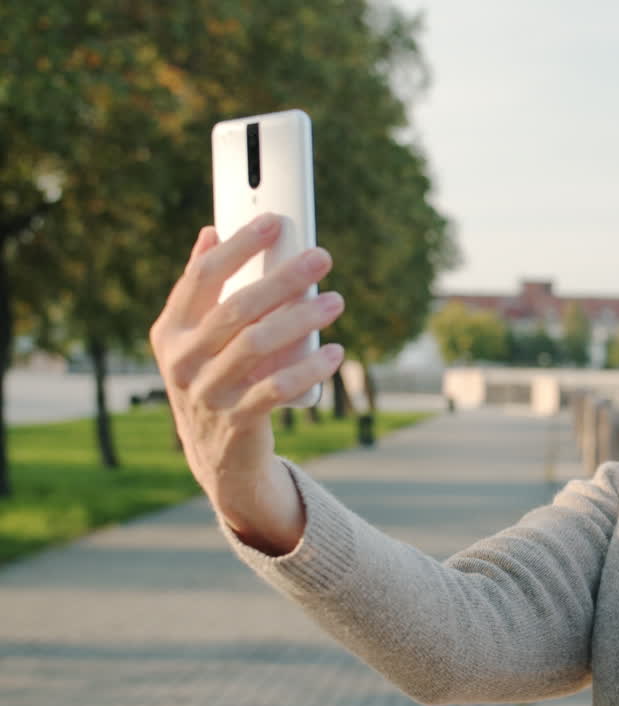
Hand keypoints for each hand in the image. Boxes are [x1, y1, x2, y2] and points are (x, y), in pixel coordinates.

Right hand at [148, 215, 344, 553]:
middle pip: (236, 308)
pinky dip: (309, 368)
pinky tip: (335, 352)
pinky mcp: (236, 423)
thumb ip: (203, 290)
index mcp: (169, 332)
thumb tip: (210, 232)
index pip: (201, 278)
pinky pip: (276, 389)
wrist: (220, 458)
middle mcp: (180, 362)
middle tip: (321, 256)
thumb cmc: (216, 381)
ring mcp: (206, 394)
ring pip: (257, 345)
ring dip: (302, 319)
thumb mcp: (198, 339)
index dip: (237, 247)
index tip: (273, 221)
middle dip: (282, 277)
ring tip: (336, 300)